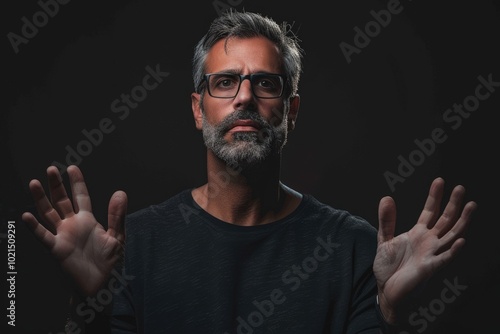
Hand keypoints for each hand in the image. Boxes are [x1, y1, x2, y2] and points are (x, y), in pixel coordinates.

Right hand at [22, 165, 127, 295]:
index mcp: (88, 221)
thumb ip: (117, 216)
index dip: (77, 182)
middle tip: (51, 169)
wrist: (100, 286)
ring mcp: (63, 236)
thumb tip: (120, 192)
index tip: (72, 168)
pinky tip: (26, 216)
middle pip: (62, 201)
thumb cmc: (109, 263)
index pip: (81, 197)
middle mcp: (73, 225)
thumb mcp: (117, 237)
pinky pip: (44, 236)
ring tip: (34, 183)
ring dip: (41, 199)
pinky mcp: (57, 249)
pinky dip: (34, 227)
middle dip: (56, 185)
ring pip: (49, 213)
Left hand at [373, 177, 476, 323]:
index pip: (429, 211)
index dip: (435, 197)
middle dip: (453, 204)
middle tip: (460, 188)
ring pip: (452, 235)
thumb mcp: (383, 239)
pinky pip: (444, 258)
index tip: (440, 181)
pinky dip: (453, 250)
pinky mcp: (430, 268)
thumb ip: (386, 220)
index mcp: (418, 233)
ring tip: (471, 205)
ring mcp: (431, 254)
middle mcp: (428, 241)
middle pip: (445, 219)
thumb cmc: (388, 266)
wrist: (385, 289)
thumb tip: (387, 197)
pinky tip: (460, 240)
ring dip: (462, 221)